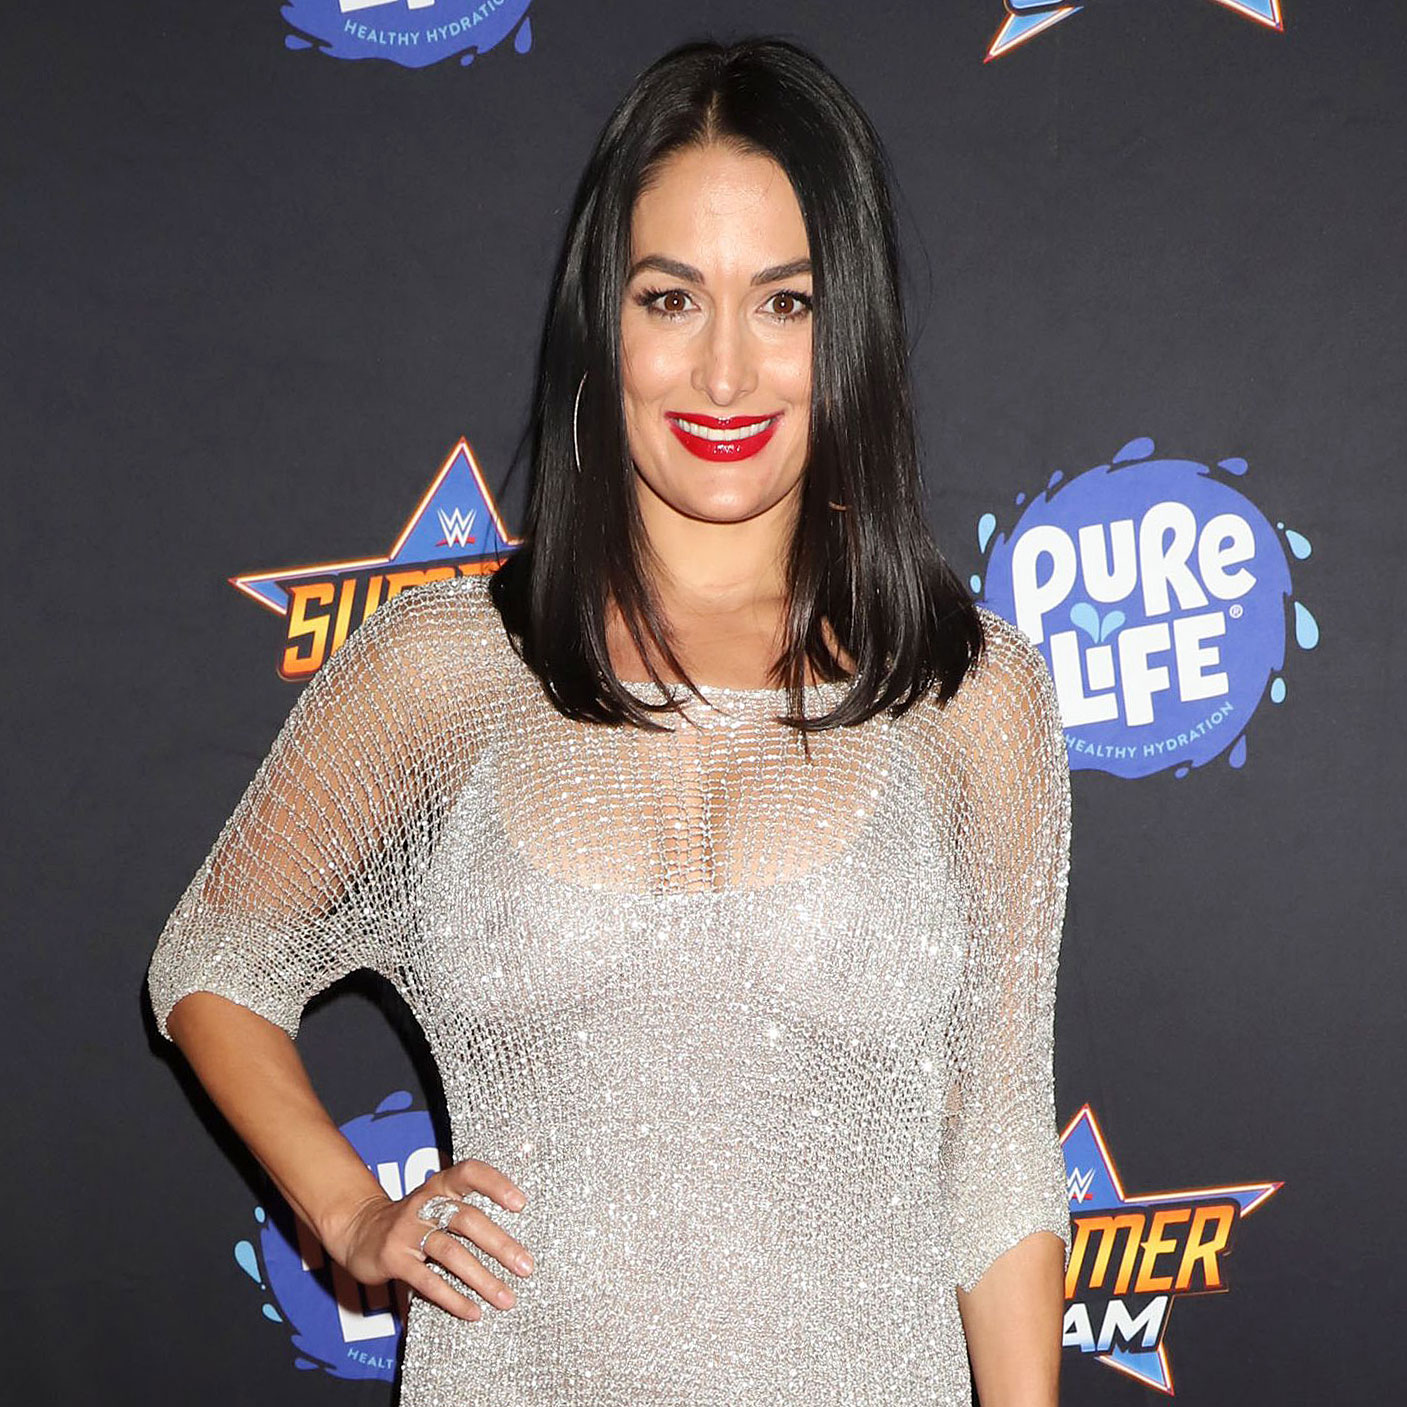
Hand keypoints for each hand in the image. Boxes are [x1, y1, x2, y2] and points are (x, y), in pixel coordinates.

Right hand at [330, 1158, 534, 1320]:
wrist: (358, 1230)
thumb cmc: (412, 1220)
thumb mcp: (436, 1204)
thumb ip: (467, 1212)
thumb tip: (515, 1242)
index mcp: (440, 1185)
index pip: (470, 1173)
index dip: (495, 1184)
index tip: (521, 1204)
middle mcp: (424, 1204)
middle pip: (467, 1219)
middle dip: (500, 1245)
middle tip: (526, 1267)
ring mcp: (407, 1231)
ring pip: (451, 1253)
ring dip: (482, 1278)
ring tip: (506, 1298)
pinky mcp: (394, 1260)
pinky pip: (428, 1281)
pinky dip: (453, 1298)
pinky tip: (473, 1312)